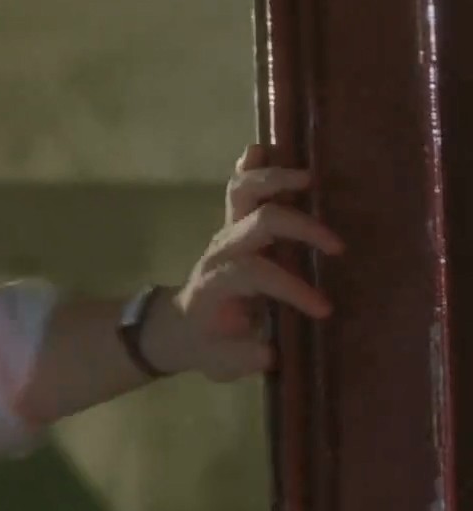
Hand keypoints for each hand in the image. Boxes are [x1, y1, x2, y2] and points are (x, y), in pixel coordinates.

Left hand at [148, 144, 340, 380]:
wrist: (174, 327)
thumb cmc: (203, 345)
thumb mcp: (219, 362)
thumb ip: (242, 356)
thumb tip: (270, 350)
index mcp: (218, 283)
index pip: (256, 273)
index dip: (290, 287)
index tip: (323, 309)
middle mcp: (221, 250)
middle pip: (258, 221)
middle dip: (299, 227)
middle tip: (336, 245)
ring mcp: (226, 232)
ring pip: (244, 191)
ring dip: (277, 180)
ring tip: (310, 179)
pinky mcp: (233, 224)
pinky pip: (239, 186)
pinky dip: (252, 165)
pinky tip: (267, 149)